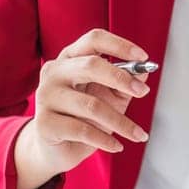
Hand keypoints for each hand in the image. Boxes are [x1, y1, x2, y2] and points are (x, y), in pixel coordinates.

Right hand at [15, 29, 151, 188]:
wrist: (56, 149)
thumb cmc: (84, 117)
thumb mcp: (110, 97)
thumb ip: (127, 82)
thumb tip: (144, 72)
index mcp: (70, 59)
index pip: (94, 40)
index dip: (120, 46)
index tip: (143, 58)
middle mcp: (54, 72)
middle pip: (91, 65)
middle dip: (122, 79)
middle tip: (143, 92)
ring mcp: (46, 97)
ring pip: (92, 105)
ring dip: (121, 122)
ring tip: (138, 134)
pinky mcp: (44, 123)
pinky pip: (83, 130)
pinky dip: (106, 140)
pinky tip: (117, 146)